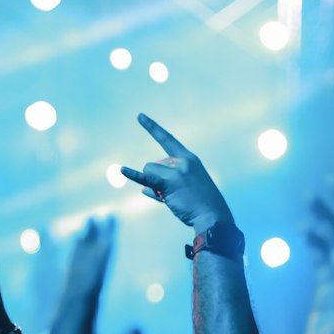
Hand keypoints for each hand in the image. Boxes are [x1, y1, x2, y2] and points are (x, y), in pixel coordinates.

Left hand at [37, 218, 141, 333]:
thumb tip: (135, 328)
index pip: (89, 290)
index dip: (100, 260)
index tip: (109, 234)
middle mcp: (64, 327)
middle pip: (78, 279)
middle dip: (92, 247)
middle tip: (101, 217)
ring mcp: (62, 328)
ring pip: (72, 283)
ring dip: (84, 254)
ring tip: (93, 227)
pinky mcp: (64, 331)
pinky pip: (72, 294)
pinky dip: (80, 272)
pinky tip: (85, 260)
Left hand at [120, 113, 232, 234]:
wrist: (212, 216)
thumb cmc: (200, 205)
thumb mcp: (184, 189)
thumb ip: (163, 186)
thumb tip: (142, 189)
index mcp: (189, 159)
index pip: (167, 139)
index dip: (152, 128)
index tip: (139, 116)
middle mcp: (183, 161)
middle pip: (153, 165)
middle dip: (155, 181)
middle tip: (175, 195)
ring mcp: (177, 170)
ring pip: (149, 172)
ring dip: (154, 187)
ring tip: (173, 198)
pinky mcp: (169, 182)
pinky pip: (146, 177)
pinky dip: (132, 174)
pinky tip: (121, 170)